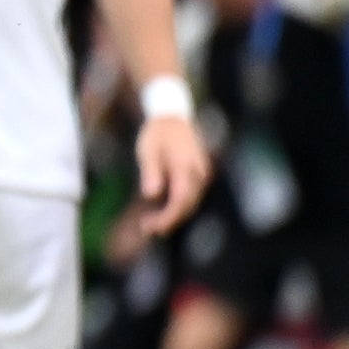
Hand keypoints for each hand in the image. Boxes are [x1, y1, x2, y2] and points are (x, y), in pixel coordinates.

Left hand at [135, 110, 211, 233]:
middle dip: (169, 221)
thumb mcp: (148, 151)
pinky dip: (179, 206)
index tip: (152, 228)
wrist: (173, 118)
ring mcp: (202, 173)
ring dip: (174, 216)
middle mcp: (199, 173)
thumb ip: (151, 173)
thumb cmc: (157, 134)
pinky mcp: (200, 175)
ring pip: (191, 202)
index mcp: (185, 167)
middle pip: (188, 205)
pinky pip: (192, 195)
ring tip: (151, 225)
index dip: (168, 218)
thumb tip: (152, 195)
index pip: (180, 200)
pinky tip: (162, 212)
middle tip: (147, 230)